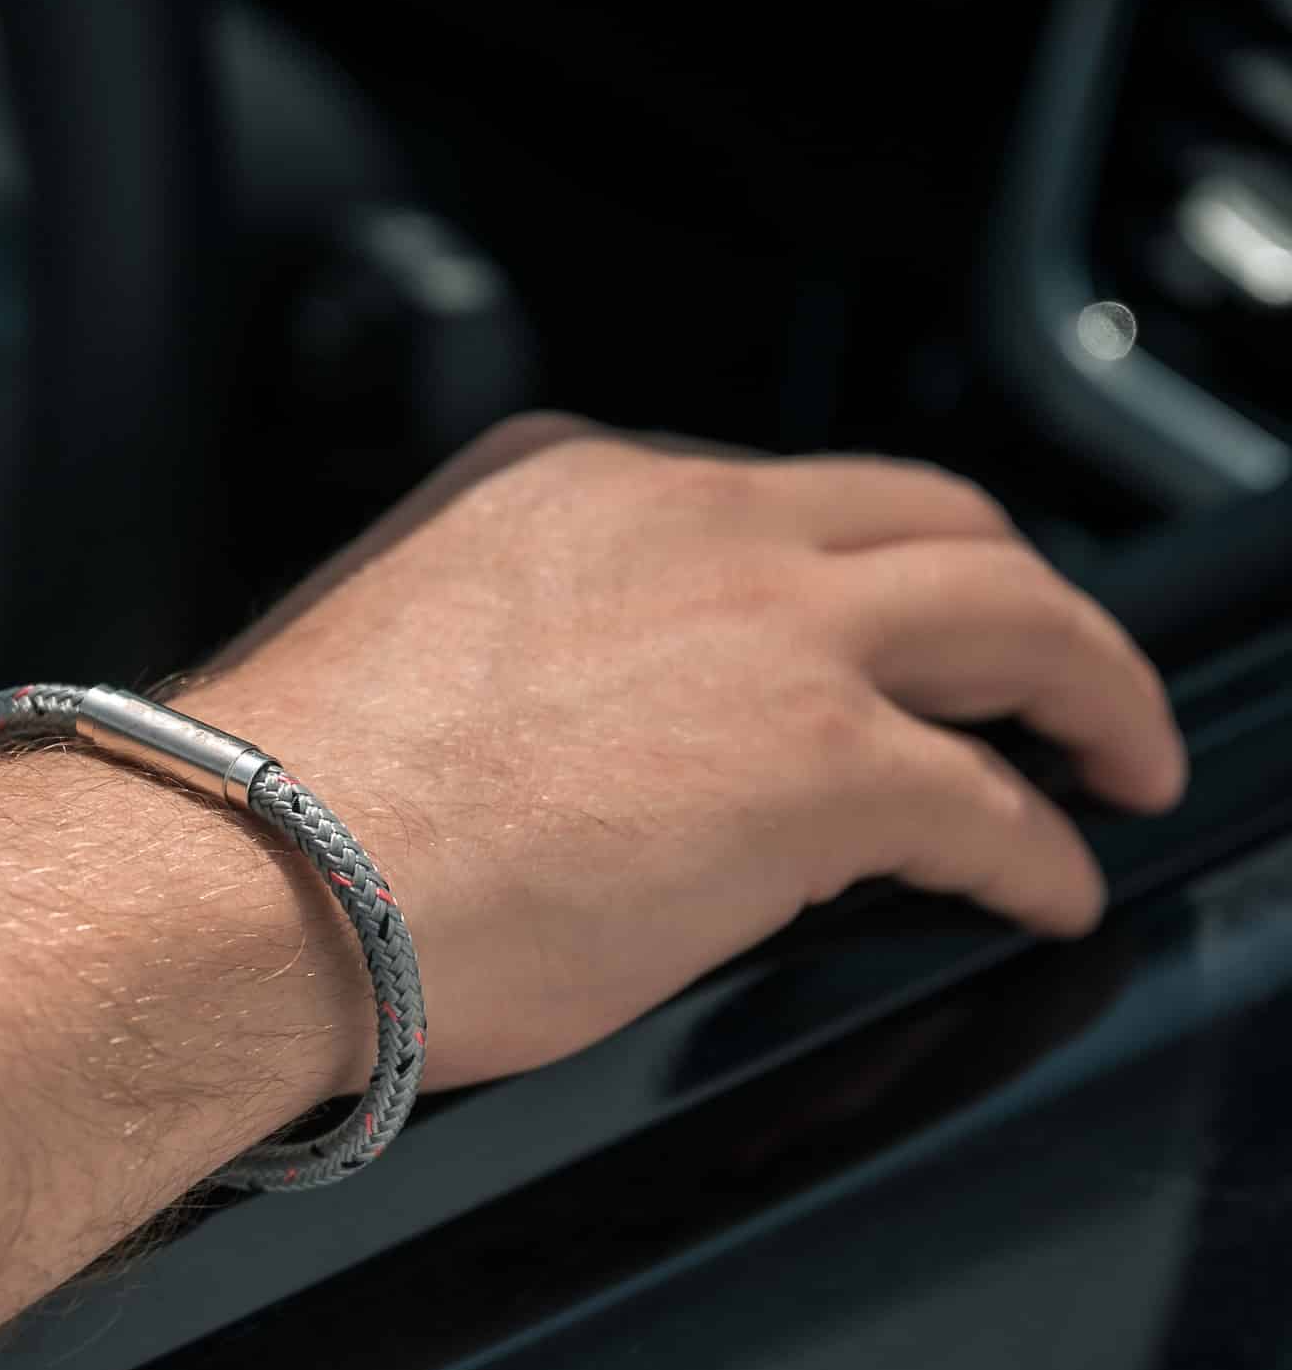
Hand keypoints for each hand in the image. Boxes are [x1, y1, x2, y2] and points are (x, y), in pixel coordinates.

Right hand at [197, 414, 1186, 1090]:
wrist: (255, 871)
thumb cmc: (279, 802)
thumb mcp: (404, 648)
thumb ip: (512, 646)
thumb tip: (553, 728)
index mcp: (567, 481)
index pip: (763, 502)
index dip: (840, 569)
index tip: (863, 626)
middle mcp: (685, 520)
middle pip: (929, 519)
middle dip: (1010, 592)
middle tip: (1046, 668)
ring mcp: (768, 630)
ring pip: (1013, 614)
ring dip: (1089, 687)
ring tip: (1114, 754)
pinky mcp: (822, 762)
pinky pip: (994, 802)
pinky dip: (1042, 848)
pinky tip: (1047, 888)